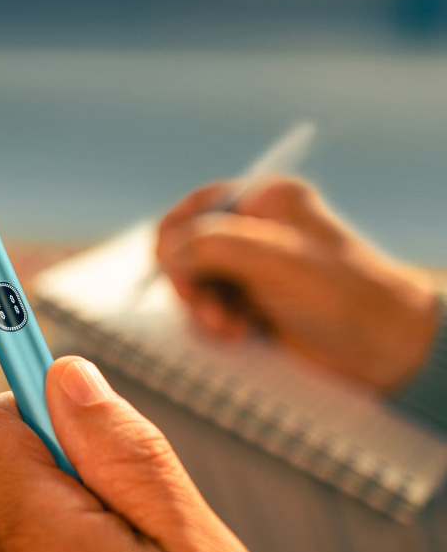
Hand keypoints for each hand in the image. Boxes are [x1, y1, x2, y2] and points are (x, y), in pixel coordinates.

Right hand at [157, 178, 438, 392]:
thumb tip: (167, 251)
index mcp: (266, 202)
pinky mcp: (256, 305)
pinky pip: (214, 309)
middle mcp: (258, 232)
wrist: (383, 349)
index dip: (176, 237)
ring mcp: (255, 270)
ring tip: (228, 329)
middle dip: (192, 282)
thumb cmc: (343, 296)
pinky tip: (237, 335)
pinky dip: (216, 323)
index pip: (197, 207)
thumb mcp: (275, 260)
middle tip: (203, 307)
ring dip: (203, 308)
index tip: (172, 267)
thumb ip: (215, 245)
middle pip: (191, 249)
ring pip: (199, 283)